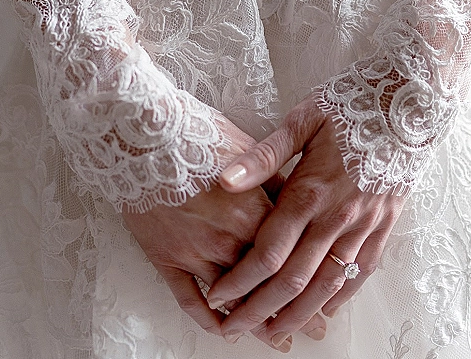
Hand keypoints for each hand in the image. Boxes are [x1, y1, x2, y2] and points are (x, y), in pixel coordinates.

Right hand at [122, 113, 326, 351]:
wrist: (143, 133)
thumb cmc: (195, 133)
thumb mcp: (246, 149)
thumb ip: (274, 181)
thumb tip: (297, 201)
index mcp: (252, 210)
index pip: (288, 255)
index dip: (309, 279)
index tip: (327, 299)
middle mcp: (228, 238)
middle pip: (265, 284)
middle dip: (291, 311)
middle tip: (310, 331)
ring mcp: (195, 251)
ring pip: (232, 299)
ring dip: (254, 322)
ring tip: (274, 338)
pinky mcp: (166, 257)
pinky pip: (188, 299)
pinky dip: (206, 318)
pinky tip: (222, 329)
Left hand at [206, 95, 405, 348]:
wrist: (411, 101)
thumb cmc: (352, 103)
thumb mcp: (303, 119)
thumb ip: (263, 155)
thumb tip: (224, 180)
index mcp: (310, 191)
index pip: (267, 253)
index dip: (239, 281)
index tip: (216, 296)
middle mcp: (338, 217)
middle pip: (293, 280)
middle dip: (259, 310)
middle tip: (233, 329)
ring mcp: (365, 225)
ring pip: (328, 287)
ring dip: (298, 314)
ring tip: (273, 332)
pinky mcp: (385, 225)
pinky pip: (361, 273)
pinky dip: (340, 297)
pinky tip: (324, 310)